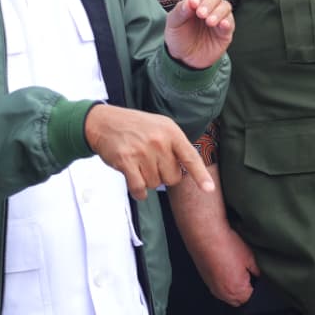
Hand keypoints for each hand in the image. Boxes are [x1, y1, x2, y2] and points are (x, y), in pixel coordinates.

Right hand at [85, 105, 214, 199]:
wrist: (105, 122)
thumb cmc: (136, 127)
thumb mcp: (161, 126)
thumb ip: (175, 145)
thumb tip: (186, 170)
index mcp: (171, 132)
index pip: (190, 157)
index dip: (201, 175)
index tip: (209, 189)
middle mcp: (159, 141)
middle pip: (172, 177)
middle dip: (164, 176)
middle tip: (152, 163)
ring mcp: (142, 151)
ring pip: (155, 184)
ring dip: (148, 180)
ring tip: (139, 164)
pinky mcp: (126, 161)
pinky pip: (139, 188)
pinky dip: (138, 192)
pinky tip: (136, 184)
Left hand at [164, 0, 233, 69]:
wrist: (184, 60)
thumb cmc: (178, 38)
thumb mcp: (173, 24)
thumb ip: (179, 11)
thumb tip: (189, 2)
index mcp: (194, 2)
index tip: (193, 3)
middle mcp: (208, 7)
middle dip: (208, 2)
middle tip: (201, 14)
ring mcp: (218, 18)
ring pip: (225, 6)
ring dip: (218, 12)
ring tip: (209, 22)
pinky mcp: (225, 31)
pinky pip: (230, 22)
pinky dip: (227, 21)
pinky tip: (221, 25)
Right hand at [169, 165, 259, 305]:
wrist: (205, 233)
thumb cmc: (227, 245)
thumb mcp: (251, 258)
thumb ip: (259, 272)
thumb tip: (263, 277)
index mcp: (236, 292)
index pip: (253, 299)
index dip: (258, 289)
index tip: (260, 278)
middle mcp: (222, 294)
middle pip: (240, 299)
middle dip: (247, 288)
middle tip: (250, 271)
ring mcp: (212, 287)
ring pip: (229, 292)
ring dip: (235, 284)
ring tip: (237, 266)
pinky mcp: (205, 278)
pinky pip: (219, 285)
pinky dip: (225, 278)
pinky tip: (227, 264)